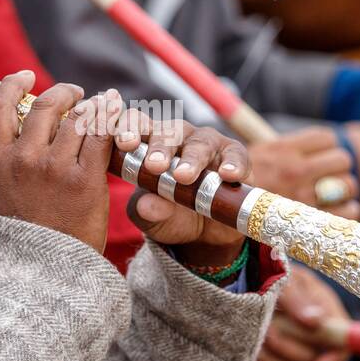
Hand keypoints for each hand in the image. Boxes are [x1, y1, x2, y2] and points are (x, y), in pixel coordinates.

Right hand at [0, 72, 115, 252]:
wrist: (42, 273)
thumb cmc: (25, 237)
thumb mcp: (3, 194)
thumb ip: (11, 162)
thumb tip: (23, 132)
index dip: (13, 85)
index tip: (25, 77)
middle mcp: (24, 159)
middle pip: (46, 106)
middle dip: (64, 93)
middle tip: (77, 94)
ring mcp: (56, 168)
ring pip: (78, 118)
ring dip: (93, 106)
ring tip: (104, 106)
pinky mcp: (86, 180)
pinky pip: (102, 137)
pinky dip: (111, 121)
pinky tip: (117, 115)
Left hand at [113, 108, 250, 269]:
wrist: (205, 234)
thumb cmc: (171, 216)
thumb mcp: (154, 219)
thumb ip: (147, 211)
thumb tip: (147, 205)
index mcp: (149, 144)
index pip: (137, 126)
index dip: (130, 129)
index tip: (124, 143)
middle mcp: (178, 137)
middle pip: (168, 133)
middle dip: (160, 148)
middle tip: (153, 166)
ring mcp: (208, 143)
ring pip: (200, 143)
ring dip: (192, 159)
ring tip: (183, 177)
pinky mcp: (235, 155)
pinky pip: (236, 155)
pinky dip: (233, 164)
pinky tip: (227, 175)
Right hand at [248, 126, 359, 218]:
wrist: (217, 214)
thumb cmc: (239, 184)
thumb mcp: (258, 156)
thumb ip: (286, 149)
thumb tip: (316, 145)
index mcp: (283, 149)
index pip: (326, 139)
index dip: (329, 146)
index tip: (324, 153)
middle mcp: (295, 170)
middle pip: (342, 160)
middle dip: (339, 167)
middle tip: (330, 174)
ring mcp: (303, 196)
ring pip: (348, 185)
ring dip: (344, 188)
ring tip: (334, 192)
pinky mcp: (309, 219)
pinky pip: (346, 211)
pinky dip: (347, 210)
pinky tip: (337, 209)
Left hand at [255, 265, 350, 360]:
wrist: (236, 281)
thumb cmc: (264, 270)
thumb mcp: (282, 276)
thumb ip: (296, 297)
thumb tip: (315, 321)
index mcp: (325, 309)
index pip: (344, 340)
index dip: (335, 356)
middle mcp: (315, 334)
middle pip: (314, 359)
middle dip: (288, 348)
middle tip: (267, 330)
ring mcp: (297, 351)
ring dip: (272, 360)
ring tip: (255, 337)